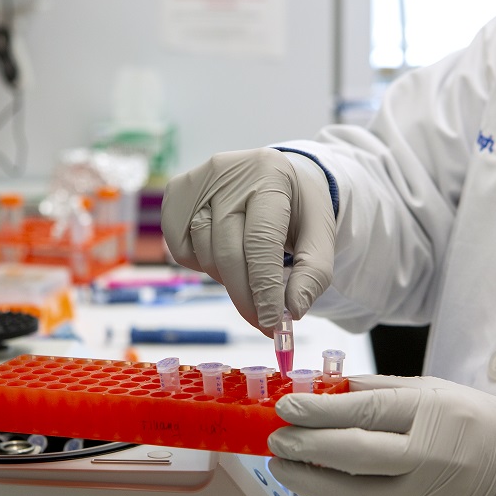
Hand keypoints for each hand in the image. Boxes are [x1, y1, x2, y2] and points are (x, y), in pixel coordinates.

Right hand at [161, 148, 334, 332]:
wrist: (274, 175)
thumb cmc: (297, 208)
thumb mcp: (320, 234)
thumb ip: (314, 273)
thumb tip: (292, 310)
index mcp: (271, 174)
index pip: (261, 241)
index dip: (264, 287)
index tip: (271, 322)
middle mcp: (229, 171)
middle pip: (228, 252)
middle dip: (245, 297)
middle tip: (262, 323)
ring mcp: (196, 180)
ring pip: (204, 254)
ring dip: (227, 279)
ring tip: (250, 271)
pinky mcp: (175, 193)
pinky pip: (181, 251)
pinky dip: (202, 265)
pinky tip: (224, 253)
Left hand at [267, 375, 495, 495]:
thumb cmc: (471, 421)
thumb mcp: (431, 390)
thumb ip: (377, 389)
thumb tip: (324, 387)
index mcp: (431, 414)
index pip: (366, 413)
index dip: (320, 412)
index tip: (287, 407)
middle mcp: (426, 458)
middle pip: (355, 454)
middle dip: (307, 446)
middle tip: (276, 438)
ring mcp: (421, 495)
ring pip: (355, 492)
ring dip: (310, 480)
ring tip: (281, 466)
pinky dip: (336, 493)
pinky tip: (313, 481)